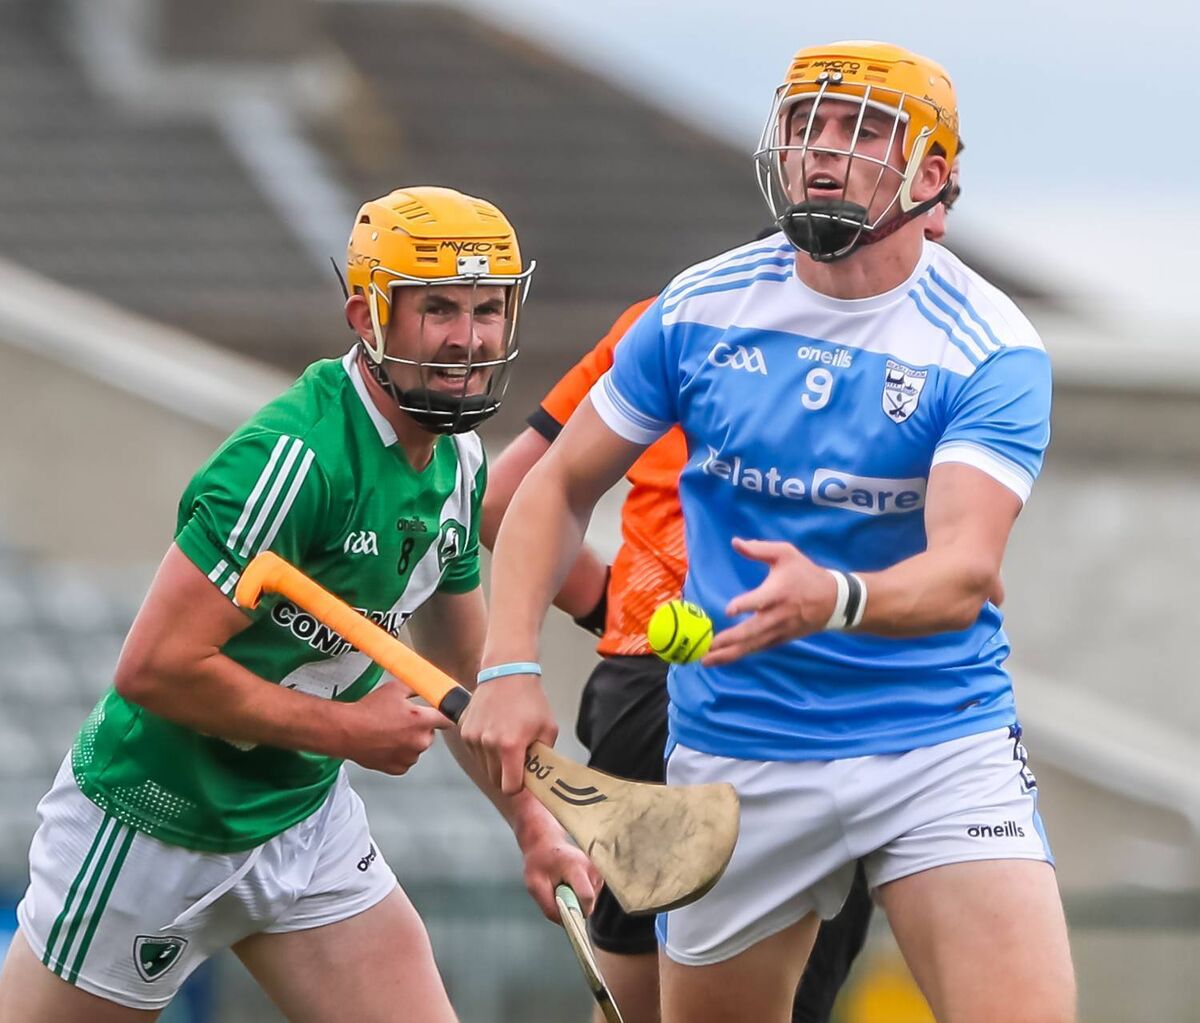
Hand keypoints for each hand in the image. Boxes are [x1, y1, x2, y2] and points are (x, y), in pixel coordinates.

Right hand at [341, 680, 450, 774]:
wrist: (346, 731)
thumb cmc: (368, 711)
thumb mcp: (395, 689)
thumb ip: (417, 687)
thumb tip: (428, 685)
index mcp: (422, 721)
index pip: (449, 719)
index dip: (444, 715)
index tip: (441, 714)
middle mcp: (420, 742)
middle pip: (431, 733)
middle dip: (421, 727)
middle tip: (402, 720)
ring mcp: (410, 757)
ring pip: (417, 747)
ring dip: (410, 741)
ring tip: (390, 731)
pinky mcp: (398, 768)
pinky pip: (406, 760)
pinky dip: (399, 753)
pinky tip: (386, 743)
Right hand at [459, 673, 557, 794]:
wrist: (506, 673)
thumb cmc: (530, 700)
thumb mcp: (548, 729)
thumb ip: (544, 757)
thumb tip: (541, 778)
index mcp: (510, 746)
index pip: (509, 788)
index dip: (518, 787)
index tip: (524, 778)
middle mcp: (488, 744)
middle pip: (495, 780)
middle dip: (508, 775)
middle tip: (518, 758)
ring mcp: (473, 737)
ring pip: (484, 767)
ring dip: (495, 763)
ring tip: (507, 741)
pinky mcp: (464, 731)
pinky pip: (475, 753)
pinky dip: (485, 751)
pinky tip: (496, 733)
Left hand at [514, 802, 600, 920]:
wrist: (546, 844)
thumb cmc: (539, 863)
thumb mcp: (535, 886)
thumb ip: (549, 907)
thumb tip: (565, 924)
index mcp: (576, 867)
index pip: (586, 897)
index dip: (576, 912)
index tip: (566, 916)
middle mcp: (592, 868)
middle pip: (589, 902)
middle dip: (573, 905)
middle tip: (558, 893)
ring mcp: (598, 871)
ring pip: (590, 901)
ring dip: (575, 899)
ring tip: (563, 885)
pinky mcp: (599, 875)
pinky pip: (591, 896)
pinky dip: (579, 895)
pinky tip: (570, 883)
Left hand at [703, 538, 836, 666]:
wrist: (833, 601)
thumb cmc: (805, 574)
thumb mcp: (786, 554)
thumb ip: (759, 549)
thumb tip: (735, 542)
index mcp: (778, 592)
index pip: (760, 601)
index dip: (745, 605)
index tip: (729, 610)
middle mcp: (777, 615)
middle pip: (752, 631)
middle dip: (730, 640)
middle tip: (708, 645)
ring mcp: (779, 630)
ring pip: (752, 645)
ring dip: (729, 654)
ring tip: (706, 660)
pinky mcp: (780, 639)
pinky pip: (757, 649)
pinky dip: (739, 655)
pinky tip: (721, 659)